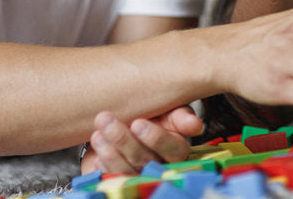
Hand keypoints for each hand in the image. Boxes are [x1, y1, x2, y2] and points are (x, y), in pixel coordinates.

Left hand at [81, 106, 203, 174]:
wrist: (128, 122)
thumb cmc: (154, 116)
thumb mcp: (170, 111)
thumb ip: (181, 116)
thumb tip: (196, 126)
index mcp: (177, 149)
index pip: (174, 149)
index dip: (156, 138)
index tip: (138, 123)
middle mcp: (160, 167)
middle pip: (144, 160)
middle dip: (123, 139)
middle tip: (105, 119)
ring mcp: (139, 177)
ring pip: (125, 171)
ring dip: (109, 152)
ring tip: (97, 133)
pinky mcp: (120, 182)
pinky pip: (110, 179)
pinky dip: (101, 165)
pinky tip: (97, 149)